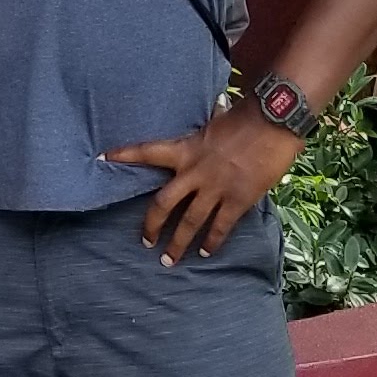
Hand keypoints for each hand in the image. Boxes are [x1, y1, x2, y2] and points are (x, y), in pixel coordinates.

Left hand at [104, 105, 302, 262]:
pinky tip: (206, 253)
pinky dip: (212, 242)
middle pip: (163, 204)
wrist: (274, 122)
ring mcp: (215, 188)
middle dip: (151, 225)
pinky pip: (220, 227)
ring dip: (178, 244)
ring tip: (169, 259)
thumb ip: (204, 134)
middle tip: (145, 242)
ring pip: (189, 222)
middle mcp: (195, 172)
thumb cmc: (246, 117)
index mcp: (186, 149)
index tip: (102, 159)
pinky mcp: (237, 200)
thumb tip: (207, 119)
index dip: (123, 155)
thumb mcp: (215, 122)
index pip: (147, 151)